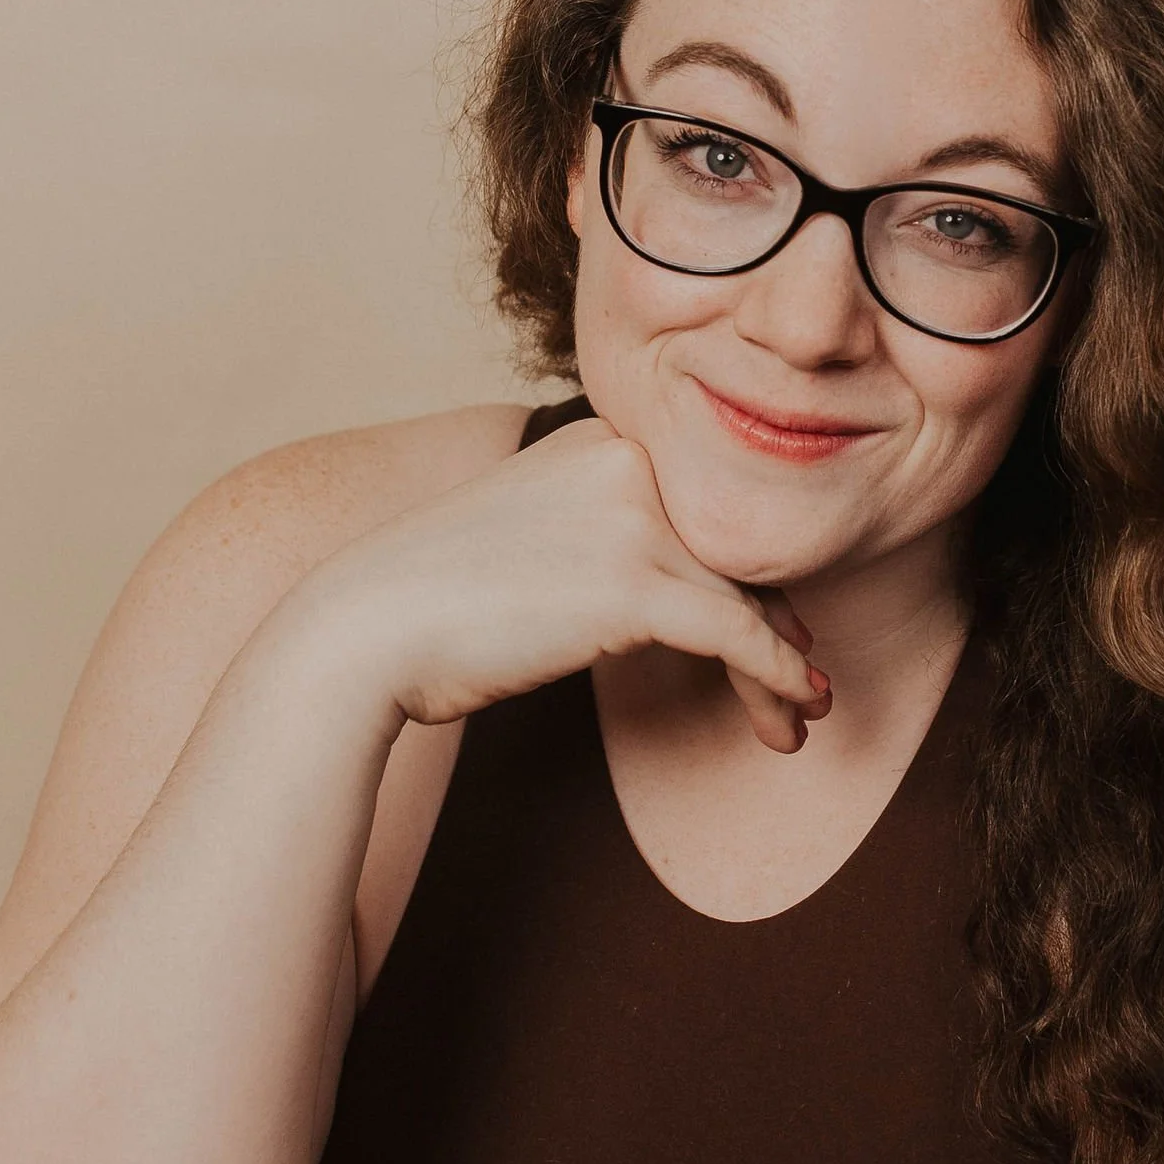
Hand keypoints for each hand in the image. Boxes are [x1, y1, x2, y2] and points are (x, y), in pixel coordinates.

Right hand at [279, 411, 828, 753]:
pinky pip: (738, 636)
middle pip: (733, 549)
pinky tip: (798, 712)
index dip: (748, 573)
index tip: (778, 626)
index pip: (703, 507)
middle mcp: (626, 464)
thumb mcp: (525, 536)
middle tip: (799, 682)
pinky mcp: (638, 585)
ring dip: (779, 670)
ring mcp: (634, 520)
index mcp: (599, 442)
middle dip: (774, 624)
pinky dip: (777, 677)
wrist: (363, 630)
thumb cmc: (430, 602)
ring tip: (795, 721)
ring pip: (746, 598)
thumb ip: (599, 539)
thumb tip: (672, 595)